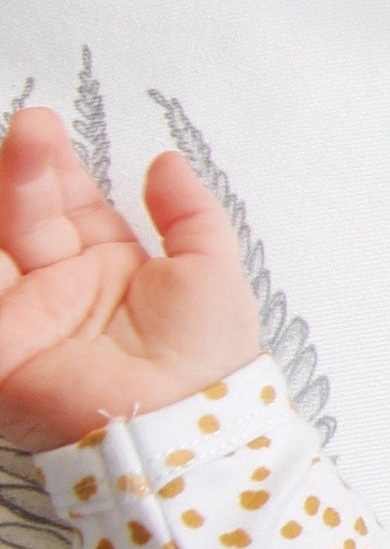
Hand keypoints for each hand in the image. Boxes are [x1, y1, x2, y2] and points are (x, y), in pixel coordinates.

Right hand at [0, 108, 261, 452]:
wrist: (188, 422)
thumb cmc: (209, 354)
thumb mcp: (210, 268)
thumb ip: (187, 212)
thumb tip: (166, 160)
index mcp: (109, 269)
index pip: (69, 206)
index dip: (55, 167)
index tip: (43, 126)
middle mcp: (60, 288)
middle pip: (27, 216)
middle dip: (24, 170)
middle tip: (29, 127)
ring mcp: (25, 316)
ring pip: (0, 245)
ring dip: (6, 196)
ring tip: (19, 145)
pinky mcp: (0, 347)